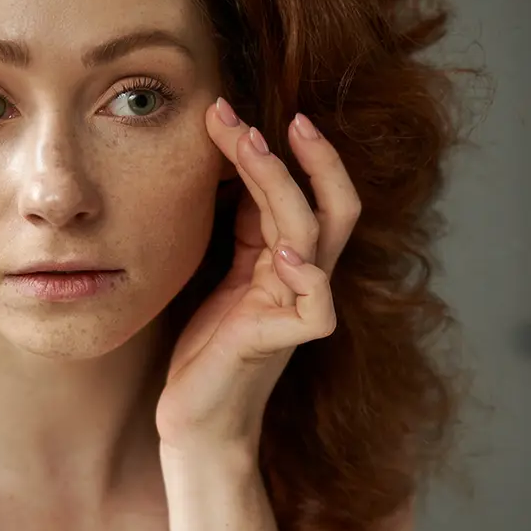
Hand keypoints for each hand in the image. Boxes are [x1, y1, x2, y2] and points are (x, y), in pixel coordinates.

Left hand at [156, 99, 359, 450]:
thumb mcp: (222, 270)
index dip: (286, 151)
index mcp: (290, 260)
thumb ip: (241, 224)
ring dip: (283, 185)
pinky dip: (305, 273)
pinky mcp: (284, 342)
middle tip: (286, 117)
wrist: (195, 417)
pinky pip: (316, 305)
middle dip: (316, 158)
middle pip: (336, 207)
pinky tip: (281, 249)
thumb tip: (236, 156)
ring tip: (251, 146)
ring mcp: (298, 309)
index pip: (309, 193)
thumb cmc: (206, 347)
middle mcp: (303, 279)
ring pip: (314, 237)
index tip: (239, 113)